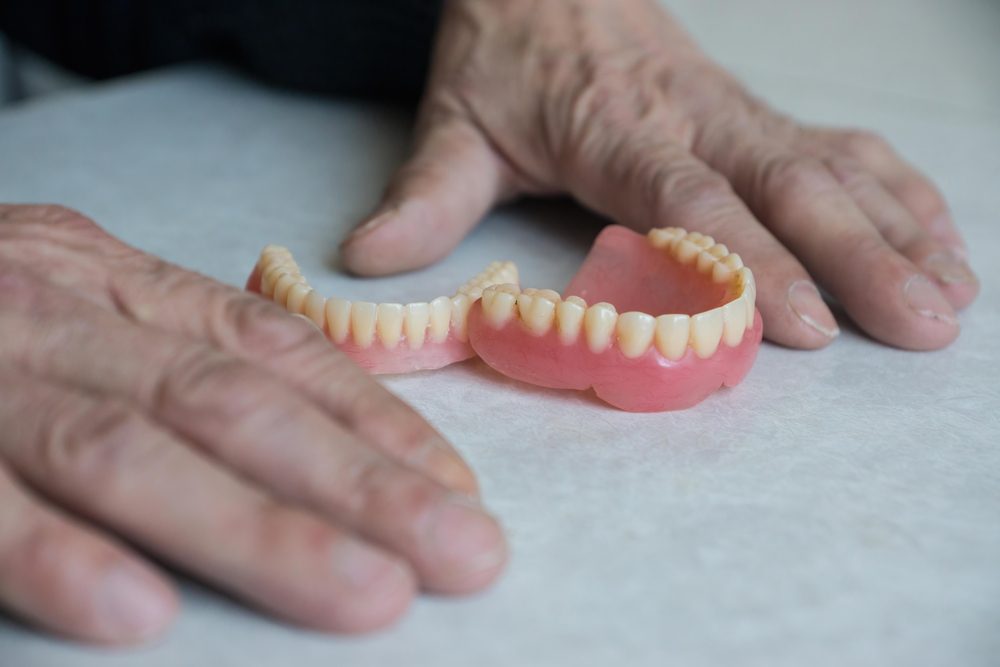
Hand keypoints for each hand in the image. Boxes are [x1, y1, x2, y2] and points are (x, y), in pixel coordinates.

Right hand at [0, 205, 505, 644]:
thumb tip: (324, 432)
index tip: (455, 487)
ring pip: (131, 451)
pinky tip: (137, 615)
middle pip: (232, 405)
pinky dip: (51, 555)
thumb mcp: (84, 305)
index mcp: (115, 283)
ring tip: (365, 596)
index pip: (274, 351)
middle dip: (358, 486)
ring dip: (255, 533)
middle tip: (462, 554)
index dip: (373, 421)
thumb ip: (181, 354)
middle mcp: (58, 314)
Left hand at [340, 0, 978, 350]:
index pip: (697, 200)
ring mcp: (737, 114)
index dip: (750, 259)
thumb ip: (423, 197)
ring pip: (835, 167)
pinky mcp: (758, 114)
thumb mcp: (453, 125)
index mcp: (618, 132)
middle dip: (860, 258)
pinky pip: (844, 148)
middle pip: (790, 187)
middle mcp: (694, 122)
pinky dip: (898, 192)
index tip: (801, 321)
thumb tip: (366, 262)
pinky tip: (939, 237)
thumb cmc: (506, 55)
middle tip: (920, 325)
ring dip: (898, 230)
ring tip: (952, 297)